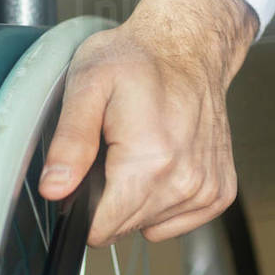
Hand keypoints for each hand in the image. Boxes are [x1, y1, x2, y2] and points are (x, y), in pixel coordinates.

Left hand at [38, 0, 257, 245]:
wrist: (189, 46)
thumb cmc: (137, 59)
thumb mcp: (87, 85)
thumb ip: (70, 142)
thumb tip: (54, 190)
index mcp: (150, 161)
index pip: (103, 227)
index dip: (81, 207)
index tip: (85, 173)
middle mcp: (184, 181)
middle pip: (124, 228)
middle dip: (108, 199)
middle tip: (111, 150)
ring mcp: (206, 189)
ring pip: (150, 226)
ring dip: (137, 199)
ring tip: (138, 150)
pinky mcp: (219, 192)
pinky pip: (178, 222)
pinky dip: (164, 201)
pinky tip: (161, 164)